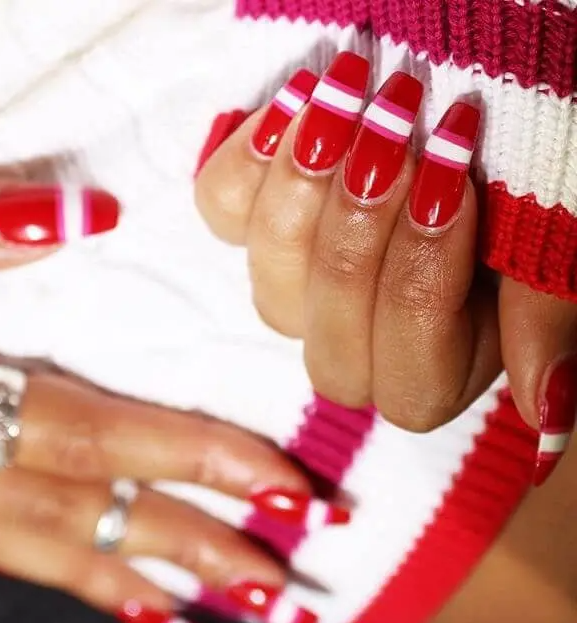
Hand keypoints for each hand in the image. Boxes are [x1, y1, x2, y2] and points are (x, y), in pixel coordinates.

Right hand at [0, 168, 342, 622]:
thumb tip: (91, 211)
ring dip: (160, 584)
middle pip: (96, 516)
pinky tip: (149, 611)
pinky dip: (90, 586)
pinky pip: (18, 560)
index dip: (196, 463)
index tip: (287, 488)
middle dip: (203, 550)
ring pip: (63, 555)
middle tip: (292, 584)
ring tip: (245, 609)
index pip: (98, 438)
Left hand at [196, 51, 576, 484]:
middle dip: (360, 241)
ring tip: (347, 105)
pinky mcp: (254, 219)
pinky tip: (298, 106)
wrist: (471, 64)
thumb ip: (547, 305)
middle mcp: (362, 335)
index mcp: (443, 357)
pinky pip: (222, 210)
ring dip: (305, 195)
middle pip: (332, 353)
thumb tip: (550, 415)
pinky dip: (250, 160)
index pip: (412, 384)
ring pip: (272, 289)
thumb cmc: (528, 146)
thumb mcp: (560, 216)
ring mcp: (302, 285)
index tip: (453, 184)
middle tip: (395, 137)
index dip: (424, 291)